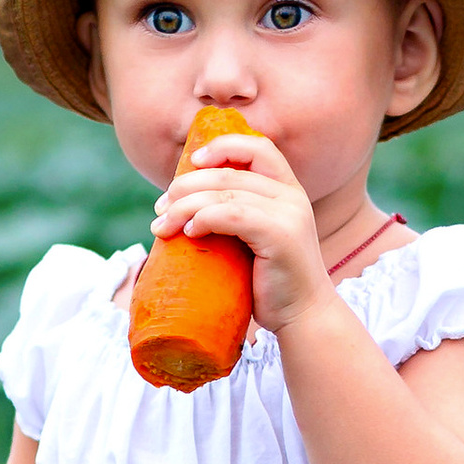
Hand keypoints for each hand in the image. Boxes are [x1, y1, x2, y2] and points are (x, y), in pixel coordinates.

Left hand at [151, 129, 330, 331]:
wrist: (303, 316)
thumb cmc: (271, 282)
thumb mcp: (255, 238)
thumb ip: (236, 214)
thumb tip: (181, 202)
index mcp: (288, 190)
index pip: (258, 147)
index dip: (222, 147)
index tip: (191, 163)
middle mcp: (292, 196)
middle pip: (229, 172)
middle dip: (185, 185)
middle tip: (160, 208)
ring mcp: (289, 214)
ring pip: (225, 192)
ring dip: (184, 206)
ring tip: (162, 226)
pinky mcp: (280, 235)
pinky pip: (232, 214)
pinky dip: (204, 218)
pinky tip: (189, 231)